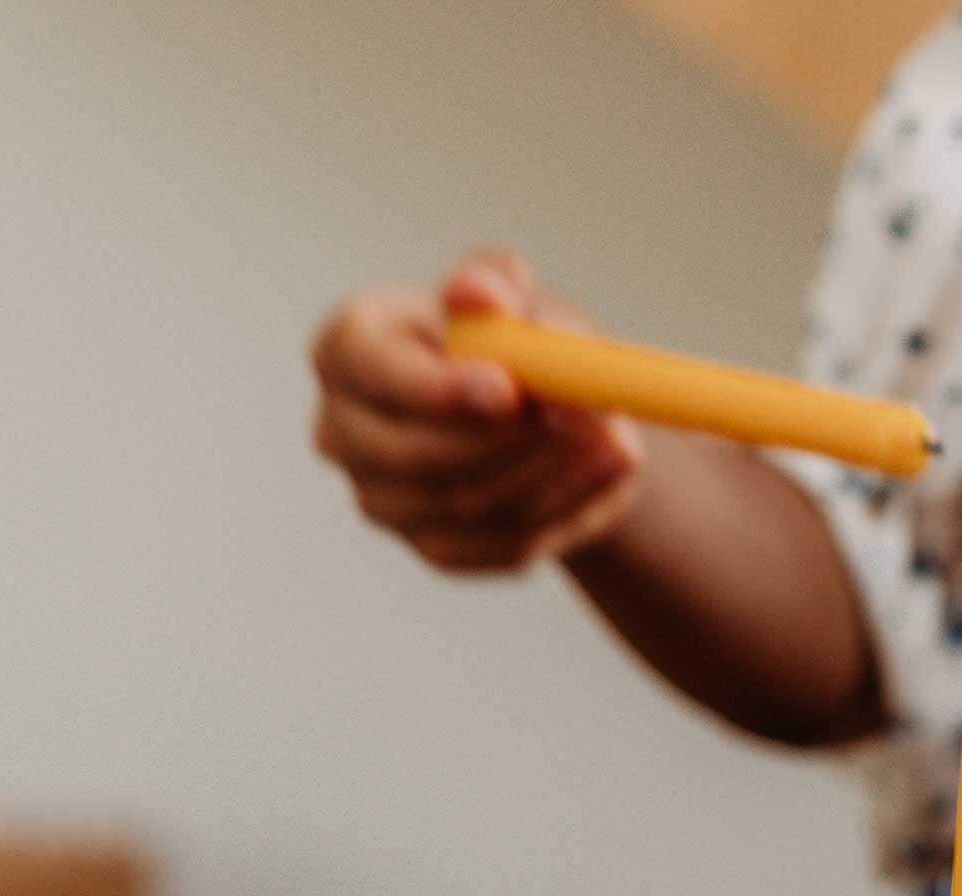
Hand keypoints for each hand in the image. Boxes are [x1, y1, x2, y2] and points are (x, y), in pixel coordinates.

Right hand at [310, 247, 642, 572]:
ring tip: (616, 435)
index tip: (511, 390)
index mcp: (348, 350)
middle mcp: (344, 431)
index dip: (441, 389)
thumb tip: (479, 293)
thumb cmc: (510, 337)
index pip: (375, 374)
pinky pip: (503, 545)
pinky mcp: (437, 547)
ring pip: (468, 505)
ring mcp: (383, 498)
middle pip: (414, 454)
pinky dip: (569, 510)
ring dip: (553, 473)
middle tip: (581, 415)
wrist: (543, 410)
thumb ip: (493, 282)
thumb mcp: (511, 295)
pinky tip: (613, 468)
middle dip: (508, 439)